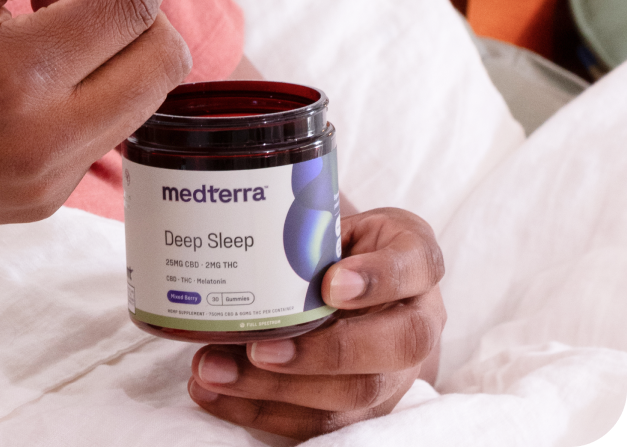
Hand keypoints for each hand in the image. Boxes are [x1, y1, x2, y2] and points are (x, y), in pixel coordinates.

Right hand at [0, 0, 190, 235]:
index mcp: (16, 71)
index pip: (133, 0)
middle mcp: (46, 138)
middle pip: (164, 57)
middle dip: (144, 2)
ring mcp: (49, 181)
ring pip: (145, 95)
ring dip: (119, 46)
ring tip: (36, 30)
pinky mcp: (44, 203)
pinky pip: (107, 128)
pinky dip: (91, 85)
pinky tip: (27, 74)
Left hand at [187, 208, 445, 438]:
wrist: (357, 284)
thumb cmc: (337, 243)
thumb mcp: (332, 215)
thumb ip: (306, 215)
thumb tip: (243, 208)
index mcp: (414, 258)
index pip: (416, 263)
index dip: (378, 277)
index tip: (330, 283)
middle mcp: (419, 319)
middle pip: (393, 347)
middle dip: (322, 354)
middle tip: (259, 348)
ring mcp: (397, 372)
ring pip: (354, 395)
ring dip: (278, 391)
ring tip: (213, 370)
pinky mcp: (365, 408)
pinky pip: (321, 423)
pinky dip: (262, 411)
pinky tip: (214, 393)